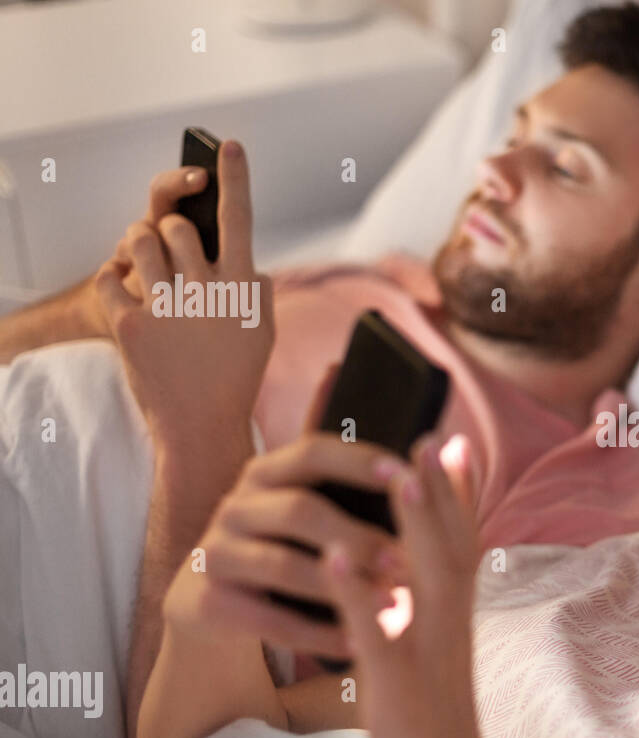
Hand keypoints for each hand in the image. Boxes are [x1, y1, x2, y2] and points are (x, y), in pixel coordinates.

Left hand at [94, 140, 273, 452]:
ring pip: (140, 241)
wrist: (201, 426)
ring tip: (145, 264)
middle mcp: (208, 291)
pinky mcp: (133, 326)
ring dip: (138, 245)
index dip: (235, 178)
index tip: (228, 146)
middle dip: (169, 231)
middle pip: (177, 226)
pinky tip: (125, 293)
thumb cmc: (235, 379)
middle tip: (171, 250)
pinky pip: (111, 279)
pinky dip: (114, 280)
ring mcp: (169, 307)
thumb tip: (246, 260)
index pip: (240, 219)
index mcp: (243, 288)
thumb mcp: (262, 333)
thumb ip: (256, 290)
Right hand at [160, 429, 414, 658]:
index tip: (407, 474)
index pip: (314, 452)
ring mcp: (215, 553)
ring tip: (391, 605)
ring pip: (281, 566)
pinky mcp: (206, 602)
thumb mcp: (316, 516)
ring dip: (341, 588)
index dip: (359, 462)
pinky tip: (357, 646)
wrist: (215, 607)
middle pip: (299, 511)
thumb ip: (369, 488)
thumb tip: (450, 450)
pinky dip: (316, 635)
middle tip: (406, 563)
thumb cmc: (288, 552)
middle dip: (358, 537)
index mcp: (268, 474)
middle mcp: (235, 505)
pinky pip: (268, 619)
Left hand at [323, 432, 479, 672]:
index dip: (459, 497)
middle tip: (432, 437)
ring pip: (428, 583)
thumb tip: (412, 587)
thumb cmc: (426, 728)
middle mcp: (451, 633)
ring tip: (403, 475)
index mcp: (455, 625)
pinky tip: (335, 558)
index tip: (453, 445)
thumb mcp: (431, 669)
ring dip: (418, 526)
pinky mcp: (398, 689)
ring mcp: (428, 658)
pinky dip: (357, 594)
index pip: (463, 550)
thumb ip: (426, 624)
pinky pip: (377, 637)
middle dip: (442, 492)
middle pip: (453, 551)